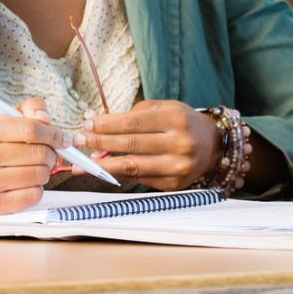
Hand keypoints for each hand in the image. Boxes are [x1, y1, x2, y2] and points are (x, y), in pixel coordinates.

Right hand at [0, 97, 65, 214]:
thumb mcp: (8, 119)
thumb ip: (32, 109)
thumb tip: (46, 119)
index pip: (30, 129)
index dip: (53, 134)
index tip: (62, 139)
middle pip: (38, 153)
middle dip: (51, 153)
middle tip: (48, 154)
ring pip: (39, 174)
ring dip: (45, 171)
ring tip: (35, 167)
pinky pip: (33, 195)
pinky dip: (37, 189)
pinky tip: (27, 183)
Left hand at [73, 100, 221, 190]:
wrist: (213, 145)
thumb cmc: (183, 123)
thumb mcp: (165, 109)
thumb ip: (134, 117)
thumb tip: (101, 133)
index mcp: (177, 119)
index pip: (133, 122)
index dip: (107, 125)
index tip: (87, 124)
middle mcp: (180, 143)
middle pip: (131, 144)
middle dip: (100, 142)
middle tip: (79, 141)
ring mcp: (178, 167)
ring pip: (132, 166)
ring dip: (104, 164)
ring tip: (84, 161)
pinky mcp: (174, 184)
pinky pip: (140, 179)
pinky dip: (121, 174)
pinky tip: (106, 169)